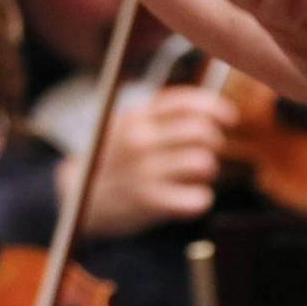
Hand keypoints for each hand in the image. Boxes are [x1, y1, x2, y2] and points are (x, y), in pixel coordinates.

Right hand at [80, 86, 236, 238]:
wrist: (77, 197)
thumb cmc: (115, 159)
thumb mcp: (129, 124)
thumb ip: (164, 113)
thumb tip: (214, 109)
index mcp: (136, 116)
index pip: (187, 103)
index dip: (216, 108)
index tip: (229, 118)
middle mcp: (140, 140)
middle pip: (202, 132)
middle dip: (212, 142)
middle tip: (206, 151)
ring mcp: (144, 171)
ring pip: (204, 163)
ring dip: (207, 171)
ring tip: (193, 176)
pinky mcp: (150, 202)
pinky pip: (199, 198)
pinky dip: (200, 199)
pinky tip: (187, 197)